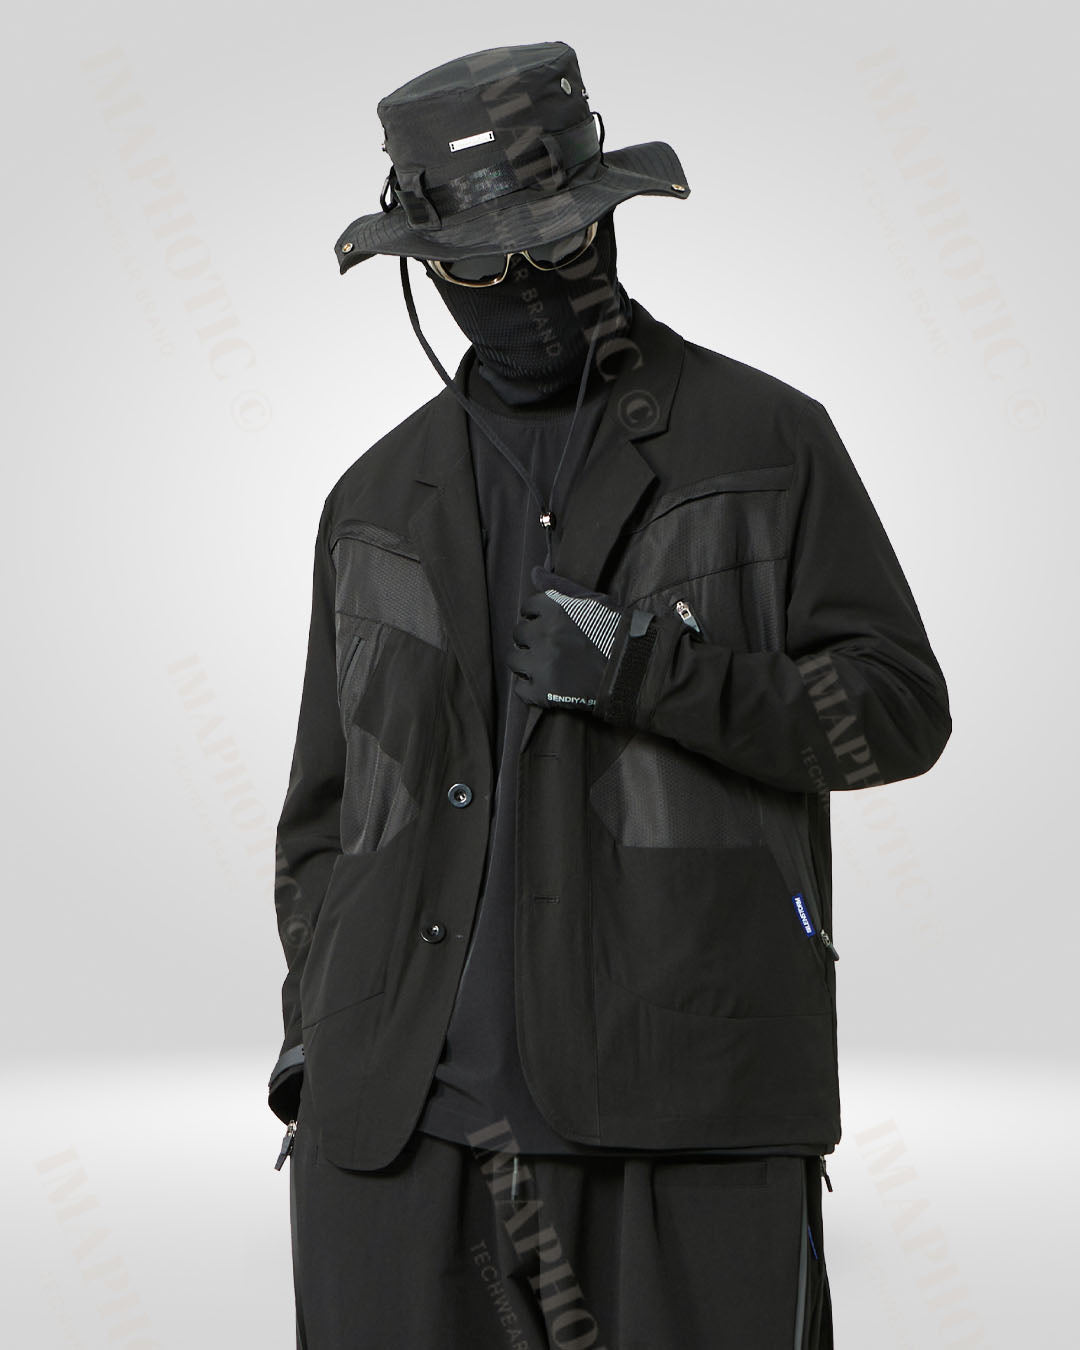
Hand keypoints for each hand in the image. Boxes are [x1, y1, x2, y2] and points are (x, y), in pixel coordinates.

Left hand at [508, 565, 626, 711]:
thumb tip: (535, 572)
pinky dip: (530, 688)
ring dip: (526, 662)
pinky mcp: (544, 691)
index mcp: (554, 609)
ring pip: (514, 660)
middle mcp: (543, 634)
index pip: (528, 607)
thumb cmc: (617, 631)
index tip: (549, 625)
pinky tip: (546, 686)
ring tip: (544, 666)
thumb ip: (560, 586)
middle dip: (531, 639)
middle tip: (548, 647)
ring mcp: (541, 664)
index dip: (538, 617)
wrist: (635, 668)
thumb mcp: (592, 601)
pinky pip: (521, 689)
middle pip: (519, 634)